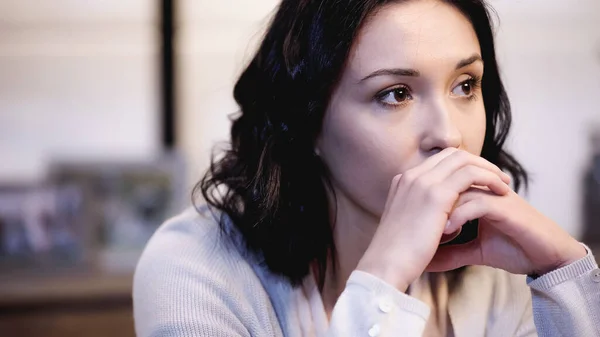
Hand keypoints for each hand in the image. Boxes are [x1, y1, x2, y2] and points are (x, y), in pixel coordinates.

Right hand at [356, 148, 511, 291]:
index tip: (481, 180)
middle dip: (479, 163)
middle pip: (453, 155)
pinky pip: (470, 174)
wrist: (385, 266)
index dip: (464, 167)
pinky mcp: (435, 194)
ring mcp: (422, 182)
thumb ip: (422, 215)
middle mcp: (411, 176)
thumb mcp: (408, 226)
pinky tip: (500, 191)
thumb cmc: (397, 256)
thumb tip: (446, 220)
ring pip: (463, 160)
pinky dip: (488, 179)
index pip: (439, 161)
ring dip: (488, 169)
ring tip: (504, 184)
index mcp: (403, 182)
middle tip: (498, 178)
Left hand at [426, 186, 586, 275]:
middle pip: (445, 179)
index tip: (408, 222)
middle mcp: (482, 189)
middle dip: (426, 201)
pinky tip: (446, 231)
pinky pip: (477, 203)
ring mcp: (494, 194)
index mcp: (474, 193)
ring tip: (426, 229)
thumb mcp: (475, 251)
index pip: (440, 185)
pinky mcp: (505, 206)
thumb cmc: (514, 249)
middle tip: (410, 221)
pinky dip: (459, 215)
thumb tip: (426, 260)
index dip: (422, 201)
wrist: (546, 256)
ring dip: (440, 208)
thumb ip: (452, 251)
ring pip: (459, 188)